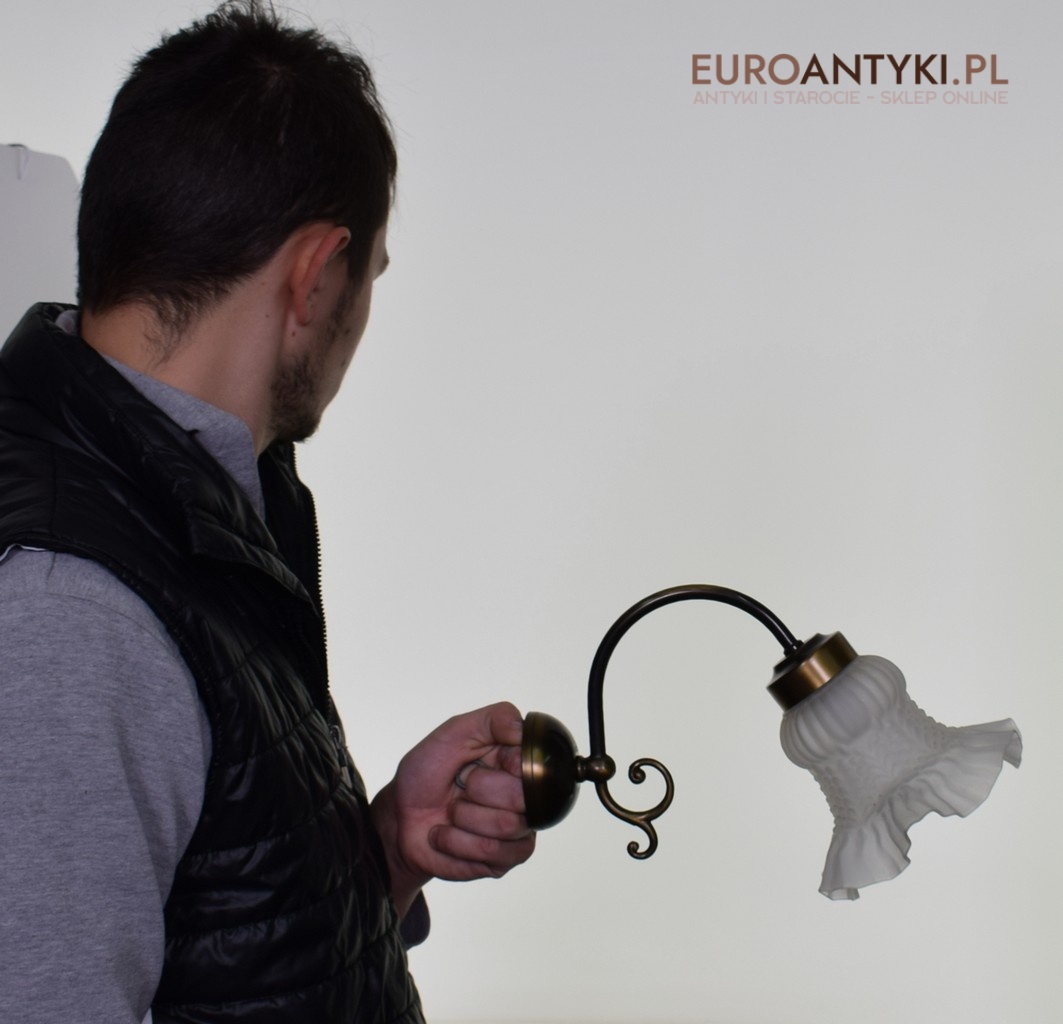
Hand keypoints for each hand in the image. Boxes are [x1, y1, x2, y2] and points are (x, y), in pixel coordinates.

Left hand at [371, 702, 535, 916]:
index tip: (474, 763)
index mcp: (517, 761)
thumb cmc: (426, 773)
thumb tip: (525, 728)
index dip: (505, 764)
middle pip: (522, 796)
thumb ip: (494, 719)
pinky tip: (446, 835)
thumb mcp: (453, 733)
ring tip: (451, 813)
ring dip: (463, 818)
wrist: (400, 818)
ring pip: (507, 825)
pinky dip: (457, 842)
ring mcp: (518, 830)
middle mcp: (525, 796)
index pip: (534, 762)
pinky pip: (492, 853)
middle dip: (477, 790)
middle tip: (460, 787)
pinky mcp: (504, 859)